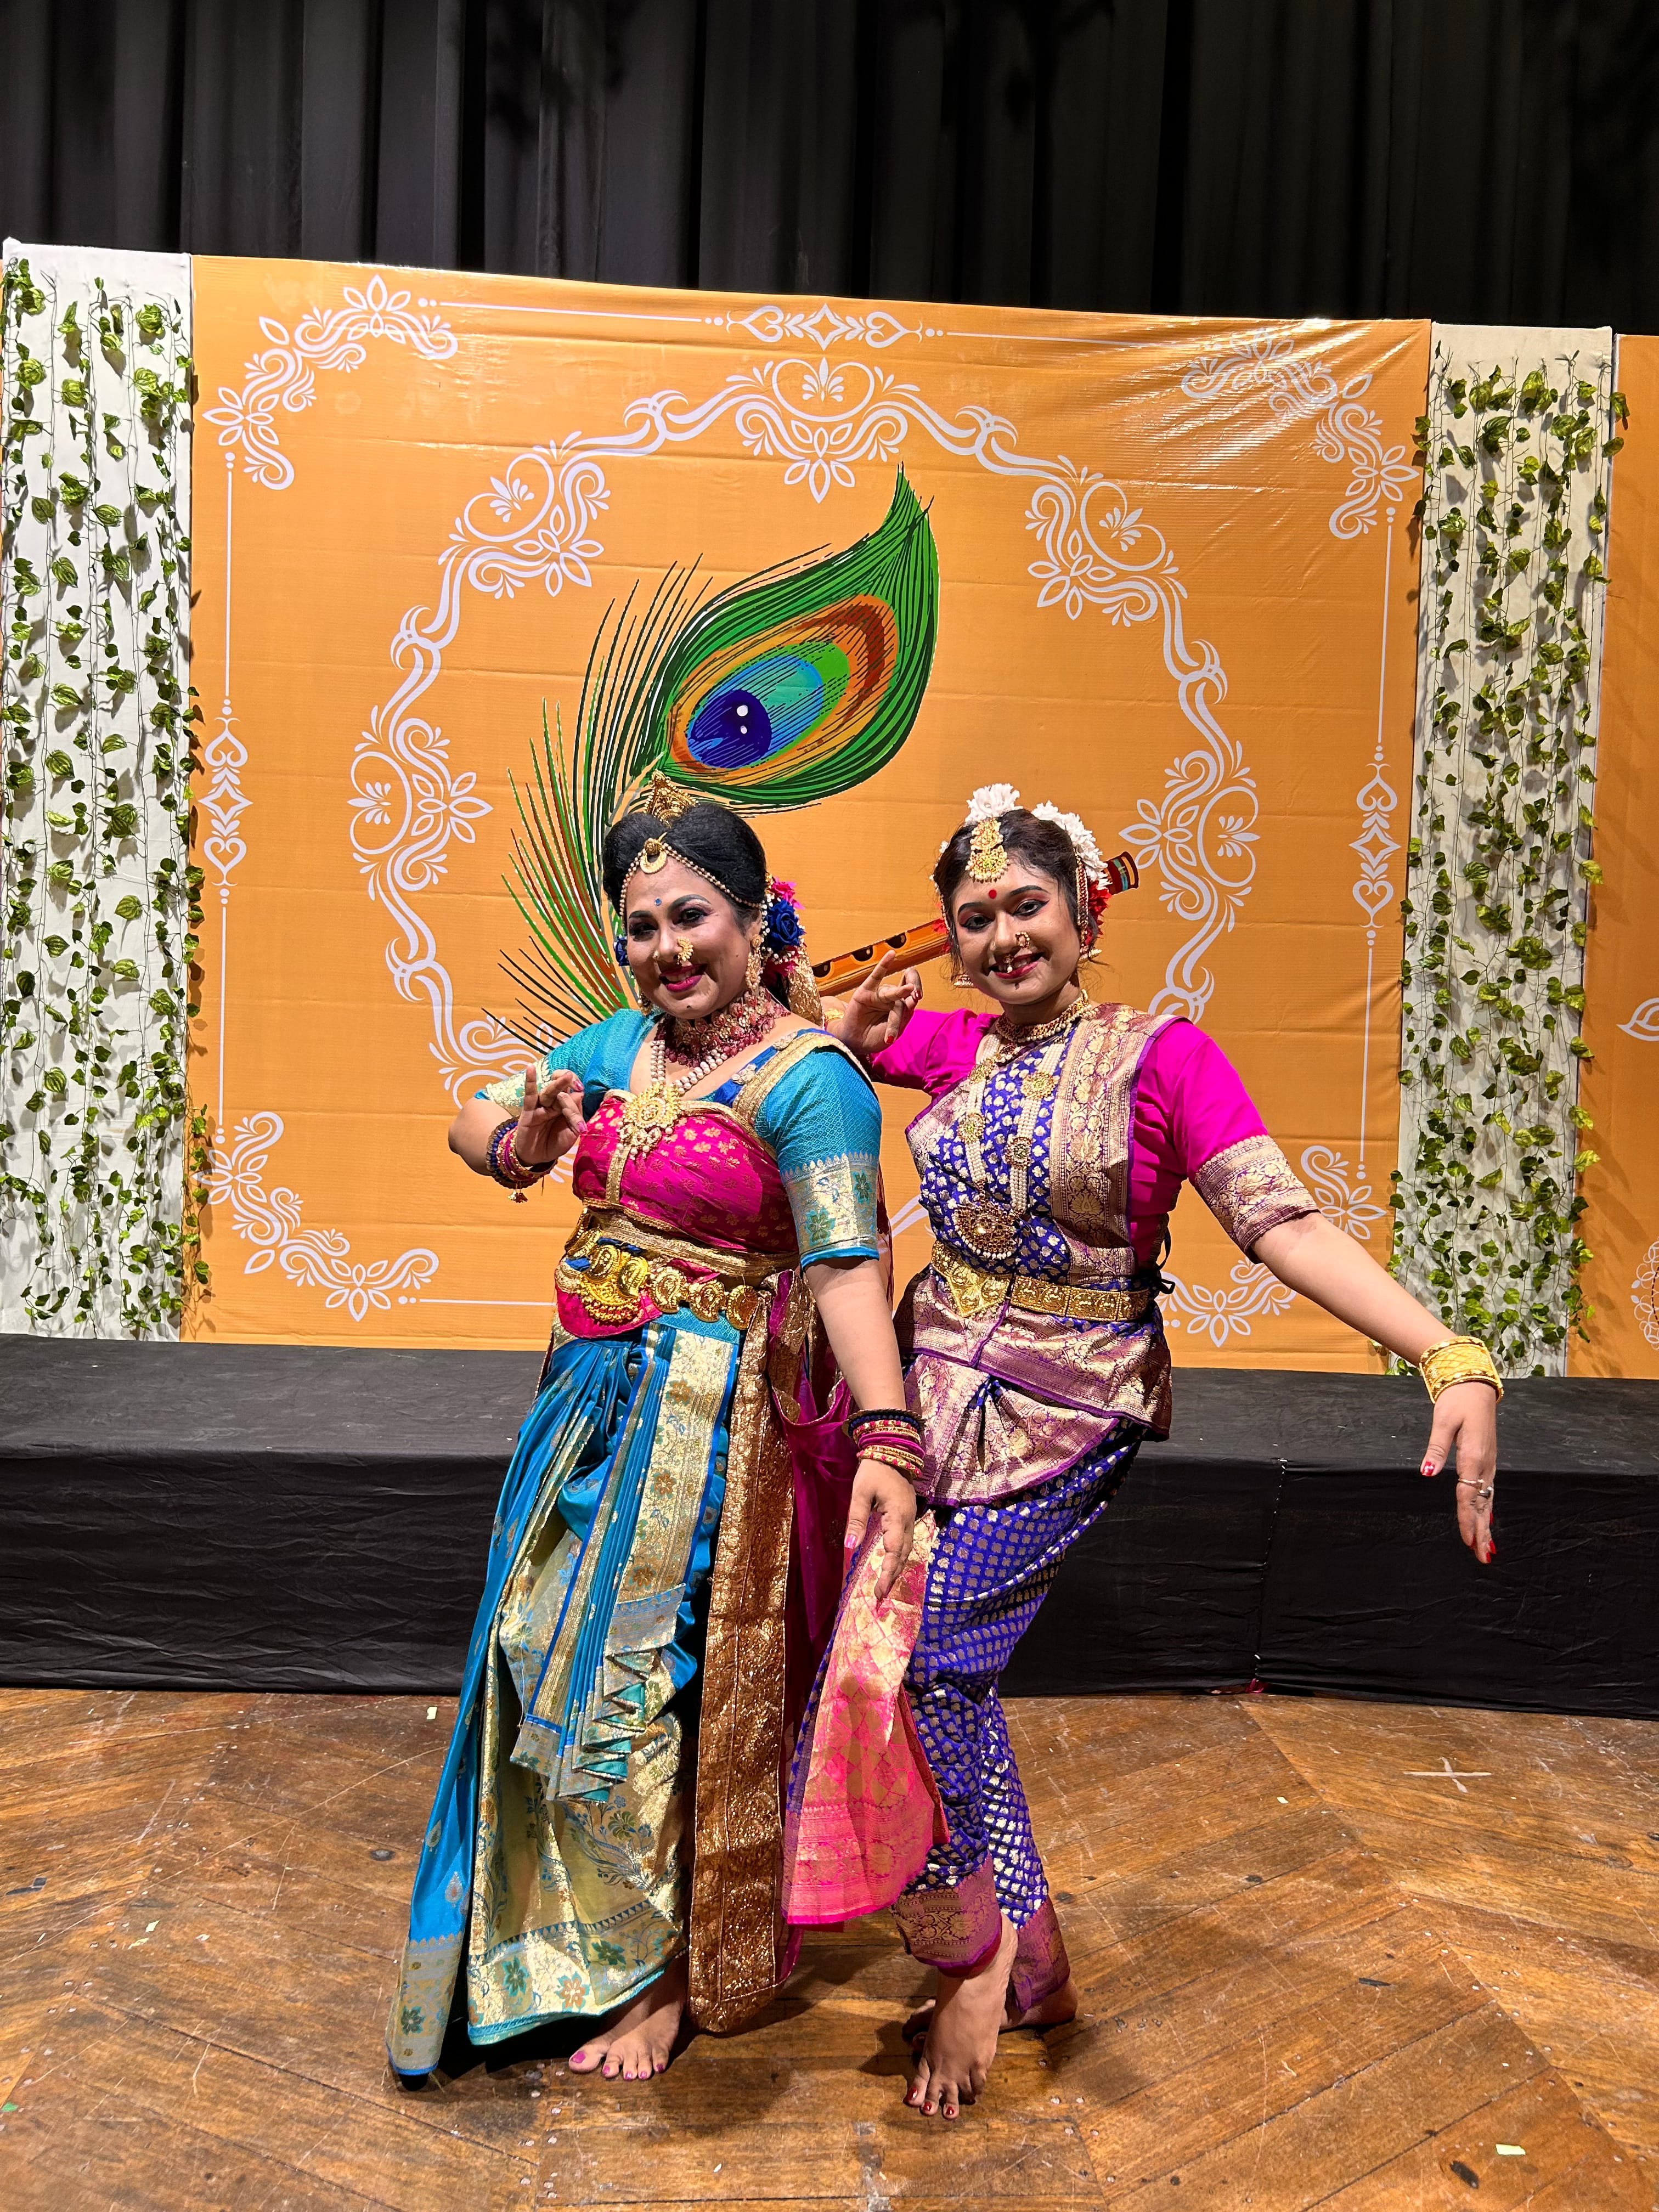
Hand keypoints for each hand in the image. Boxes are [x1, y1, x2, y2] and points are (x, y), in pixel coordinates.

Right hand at [513, 1065, 583, 1166]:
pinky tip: (530, 1068)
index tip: (581, 1118)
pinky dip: (530, 1080)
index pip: (574, 1097)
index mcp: (567, 1107)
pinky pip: (530, 1093)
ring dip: (559, 1083)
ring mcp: (541, 1105)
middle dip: (571, 1082)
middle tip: (578, 1085)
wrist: (537, 1157)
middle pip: (562, 1085)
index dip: (579, 1101)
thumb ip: (575, 1116)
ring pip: (550, 1090)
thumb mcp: (570, 1133)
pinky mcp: (528, 1109)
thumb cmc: (555, 1144)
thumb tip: (579, 1094)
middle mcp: (555, 1102)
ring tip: (567, 1076)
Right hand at [833, 947, 922, 1059]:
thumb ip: (905, 1014)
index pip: (913, 994)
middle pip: (905, 990)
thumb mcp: (895, 1029)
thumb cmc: (876, 1037)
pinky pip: (875, 977)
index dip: (917, 991)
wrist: (856, 1044)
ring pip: (892, 992)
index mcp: (901, 1007)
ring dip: (899, 993)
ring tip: (908, 989)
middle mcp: (891, 999)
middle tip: (917, 992)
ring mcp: (878, 995)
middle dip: (912, 989)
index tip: (917, 996)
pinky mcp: (865, 992)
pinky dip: (883, 965)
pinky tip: (891, 954)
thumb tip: (914, 998)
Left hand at [845, 1458, 916, 1603]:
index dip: (887, 1573)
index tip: (879, 1591)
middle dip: (892, 1576)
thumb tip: (850, 1548)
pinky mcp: (907, 1515)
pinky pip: (905, 1541)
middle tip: (881, 1596)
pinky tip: (890, 1564)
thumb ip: (856, 1520)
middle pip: (903, 1554)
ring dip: (896, 1568)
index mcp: (898, 1517)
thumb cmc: (874, 1470)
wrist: (892, 1449)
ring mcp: (910, 1518)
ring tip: (885, 1586)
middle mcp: (908, 1521)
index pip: (894, 1551)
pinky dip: (898, 1556)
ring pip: (906, 1549)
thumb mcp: (860, 1493)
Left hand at [1420, 1379, 1498, 1563]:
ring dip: (1487, 1523)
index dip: (1468, 1519)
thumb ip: (1435, 1448)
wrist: (1474, 1385)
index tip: (1468, 1541)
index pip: (1468, 1494)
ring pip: (1487, 1498)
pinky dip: (1487, 1508)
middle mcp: (1485, 1462)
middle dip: (1482, 1530)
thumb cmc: (1457, 1402)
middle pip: (1482, 1503)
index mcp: (1473, 1455)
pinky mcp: (1487, 1459)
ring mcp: (1489, 1462)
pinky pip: (1488, 1489)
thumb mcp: (1443, 1421)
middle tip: (1483, 1556)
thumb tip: (1427, 1472)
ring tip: (1487, 1547)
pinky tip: (1487, 1519)